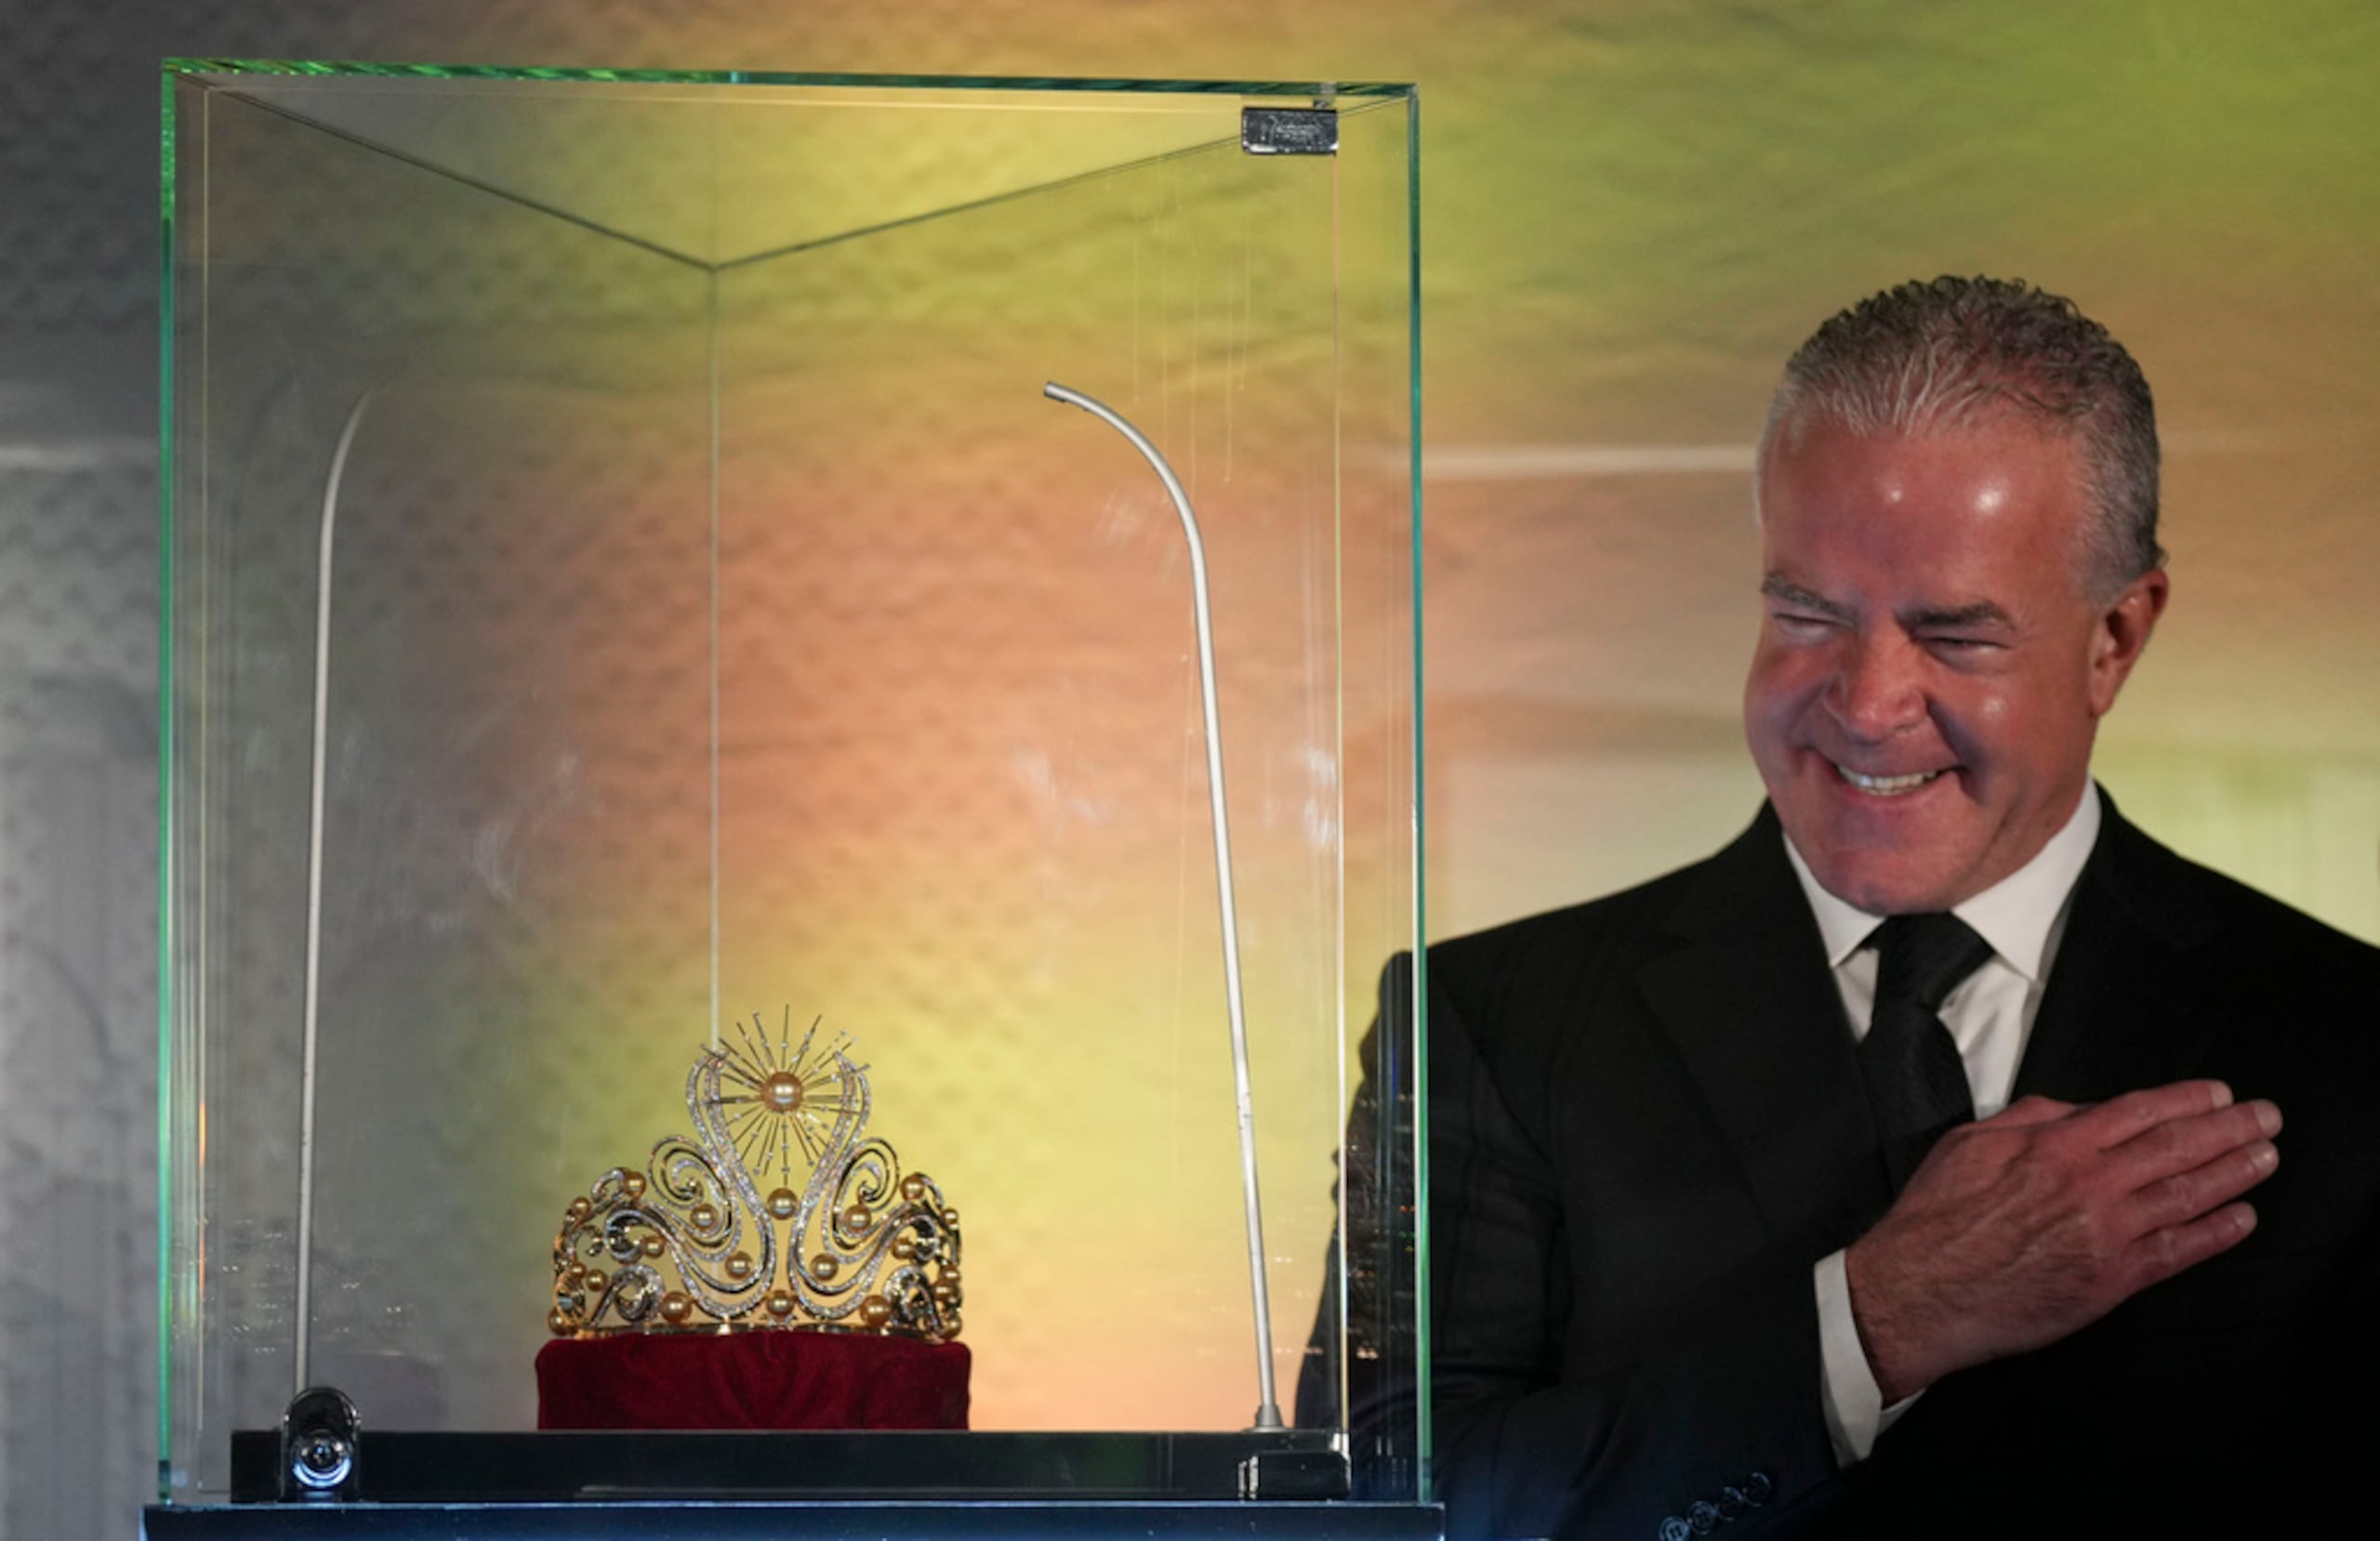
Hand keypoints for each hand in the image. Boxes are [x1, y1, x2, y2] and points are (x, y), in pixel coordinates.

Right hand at [1845, 1079, 2280, 1402]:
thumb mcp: (1969, 1141)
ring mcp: (2106, 1233)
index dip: (2187, 1100)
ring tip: (2266, 1158)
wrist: (1921, 1288)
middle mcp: (2090, 1183)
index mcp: (2056, 1144)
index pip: (2139, 1111)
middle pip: (2176, 1147)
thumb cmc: (1937, 1214)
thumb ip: (2028, 1119)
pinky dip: (2215, 1234)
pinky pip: (2177, 1252)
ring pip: (2186, 1194)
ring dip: (2234, 1173)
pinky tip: (2242, 1219)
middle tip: (2267, 1118)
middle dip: (2229, 1129)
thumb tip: (2074, 1111)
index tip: (2220, 1094)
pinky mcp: (2112, 1280)